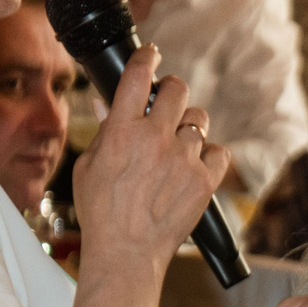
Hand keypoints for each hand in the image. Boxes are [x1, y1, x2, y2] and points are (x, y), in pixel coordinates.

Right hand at [70, 45, 227, 273]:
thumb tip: (109, 104)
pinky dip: (209, 155)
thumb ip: (105, 132)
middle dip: (172, 90)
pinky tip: (194, 165)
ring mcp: (183, 159)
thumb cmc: (102, 212)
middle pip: (177, 90)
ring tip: (176, 145)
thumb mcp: (89, 166)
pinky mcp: (205, 181)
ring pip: (199, 122)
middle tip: (168, 100)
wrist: (126, 252)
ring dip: (189, 127)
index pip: (137, 77)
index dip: (147, 58)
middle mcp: (155, 140)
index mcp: (121, 132)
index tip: (152, 54)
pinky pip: (218, 151)